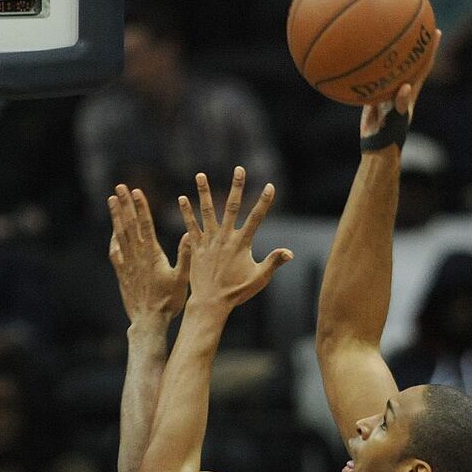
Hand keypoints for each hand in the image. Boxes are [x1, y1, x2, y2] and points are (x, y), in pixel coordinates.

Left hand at [108, 185, 190, 323]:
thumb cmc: (169, 301)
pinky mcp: (122, 273)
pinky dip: (114, 238)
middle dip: (125, 204)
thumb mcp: (182, 279)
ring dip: (116, 216)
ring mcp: (127, 264)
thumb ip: (185, 256)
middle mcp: (137, 256)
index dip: (140, 207)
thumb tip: (188, 234)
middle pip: (129, 224)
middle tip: (119, 187)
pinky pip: (115, 251)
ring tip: (112, 199)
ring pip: (120, 234)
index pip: (145, 225)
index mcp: (152, 255)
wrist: (149, 321)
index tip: (136, 191)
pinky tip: (113, 230)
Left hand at [179, 166, 292, 309]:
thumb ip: (274, 262)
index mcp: (242, 244)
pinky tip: (182, 198)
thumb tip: (289, 252)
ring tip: (200, 175)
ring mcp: (209, 241)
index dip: (264, 201)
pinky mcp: (196, 247)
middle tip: (239, 169)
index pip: (256, 218)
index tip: (270, 186)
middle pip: (231, 207)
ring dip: (203, 192)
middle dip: (236, 187)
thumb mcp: (259, 278)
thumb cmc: (237, 292)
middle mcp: (225, 238)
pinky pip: (190, 226)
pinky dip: (186, 212)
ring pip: (206, 211)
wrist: (211, 303)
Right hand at [360, 29, 441, 136]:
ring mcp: (387, 93)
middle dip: (415, 44)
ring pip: (391, 69)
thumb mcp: (395, 120)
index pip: (423, 67)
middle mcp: (400, 89)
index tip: (435, 32)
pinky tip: (362, 58)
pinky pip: (373, 79)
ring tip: (390, 35)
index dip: (430, 50)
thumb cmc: (389, 136)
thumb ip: (400, 105)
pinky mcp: (374, 98)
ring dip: (392, 54)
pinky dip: (370, 69)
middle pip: (411, 62)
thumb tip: (405, 87)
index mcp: (409, 93)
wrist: (376, 147)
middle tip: (418, 24)